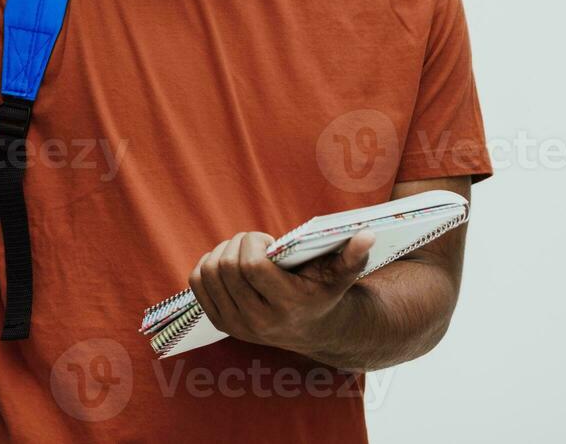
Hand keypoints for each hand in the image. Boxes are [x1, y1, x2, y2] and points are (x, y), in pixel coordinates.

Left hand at [188, 230, 375, 355]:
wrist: (312, 330)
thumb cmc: (323, 292)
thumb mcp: (340, 276)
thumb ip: (354, 256)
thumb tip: (368, 234)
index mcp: (286, 306)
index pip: (250, 267)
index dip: (253, 244)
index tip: (268, 241)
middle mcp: (257, 321)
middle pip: (226, 267)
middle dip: (238, 244)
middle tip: (255, 244)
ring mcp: (236, 325)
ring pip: (208, 273)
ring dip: (221, 252)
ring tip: (242, 253)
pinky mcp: (220, 323)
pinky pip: (197, 284)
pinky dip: (206, 266)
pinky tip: (227, 264)